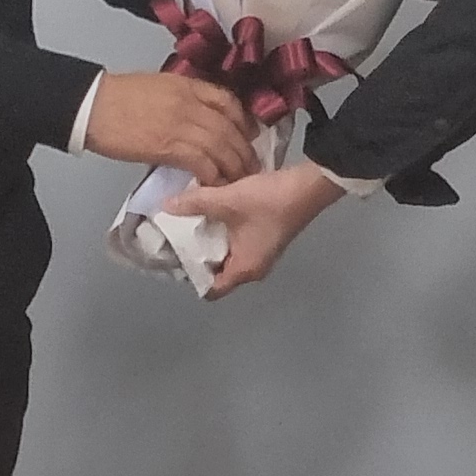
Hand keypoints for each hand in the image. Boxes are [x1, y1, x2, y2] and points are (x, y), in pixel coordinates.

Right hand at [84, 69, 255, 185]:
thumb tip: (192, 119)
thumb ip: (180, 99)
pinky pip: (203, 163)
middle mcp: (191, 103)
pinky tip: (215, 186)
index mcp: (187, 86)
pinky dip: (213, 176)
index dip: (243, 120)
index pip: (227, 101)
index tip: (248, 134)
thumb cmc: (117, 96)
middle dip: (244, 149)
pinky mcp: (170, 147)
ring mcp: (182, 125)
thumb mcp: (157, 87)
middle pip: (230, 128)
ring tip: (239, 181)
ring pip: (222, 147)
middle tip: (250, 165)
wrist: (94, 106)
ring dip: (234, 167)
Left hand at [175, 161, 343, 296]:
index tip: (173, 256)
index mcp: (244, 269)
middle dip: (197, 255)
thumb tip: (166, 206)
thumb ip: (195, 203)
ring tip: (191, 222)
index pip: (211, 289)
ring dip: (211, 241)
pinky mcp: (267, 238)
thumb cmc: (268, 201)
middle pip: (218, 272)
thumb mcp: (227, 200)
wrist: (309, 185)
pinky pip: (238, 243)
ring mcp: (262, 253)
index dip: (190, 276)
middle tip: (176, 236)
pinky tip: (215, 212)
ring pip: (228, 255)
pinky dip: (225, 233)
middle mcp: (253, 268)